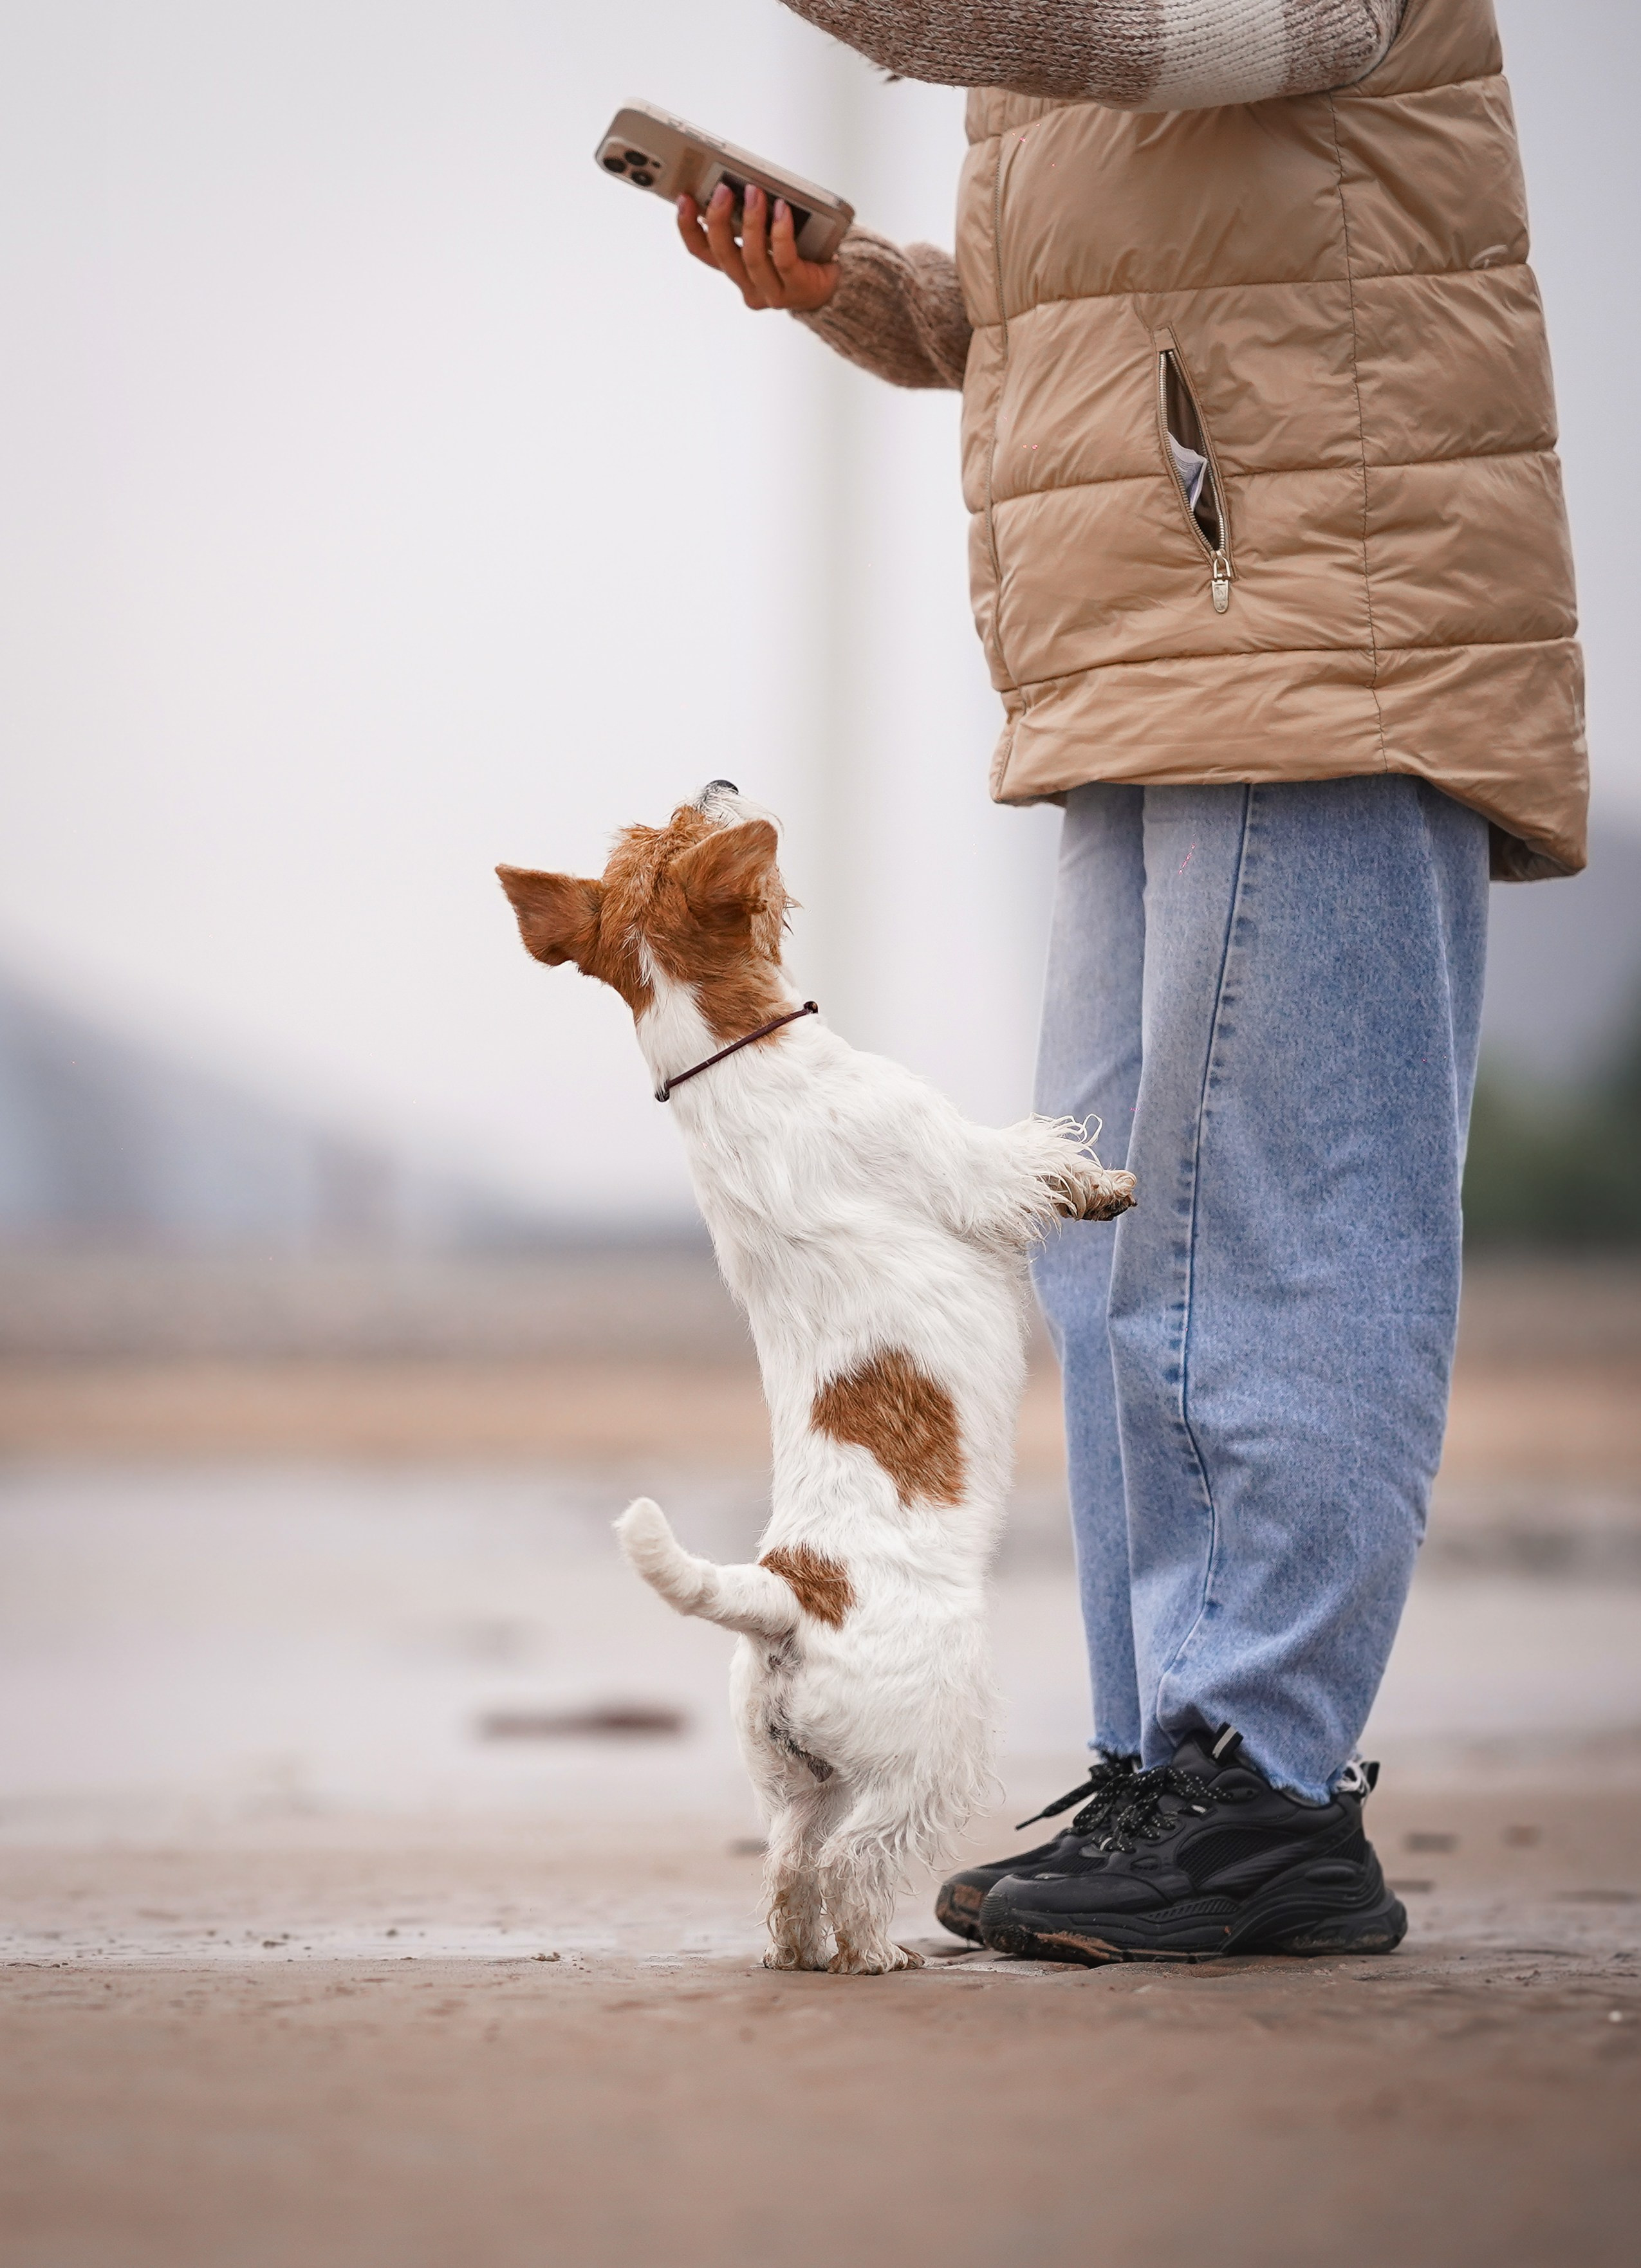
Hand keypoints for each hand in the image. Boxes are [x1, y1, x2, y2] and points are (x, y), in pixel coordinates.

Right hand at [676, 180, 840, 312]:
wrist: (835, 282)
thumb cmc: (799, 252)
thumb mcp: (767, 234)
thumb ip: (749, 220)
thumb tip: (735, 184)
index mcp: (735, 270)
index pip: (703, 252)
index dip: (690, 227)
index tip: (685, 199)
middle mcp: (749, 285)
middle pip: (723, 254)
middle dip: (718, 219)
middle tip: (722, 189)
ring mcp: (772, 292)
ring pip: (751, 257)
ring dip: (750, 221)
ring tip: (754, 192)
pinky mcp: (797, 288)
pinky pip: (784, 259)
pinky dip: (781, 232)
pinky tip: (782, 209)